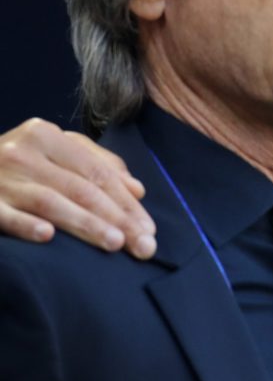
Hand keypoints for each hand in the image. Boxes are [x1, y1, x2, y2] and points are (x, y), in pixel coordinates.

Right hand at [0, 118, 155, 258]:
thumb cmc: (17, 163)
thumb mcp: (54, 151)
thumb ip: (97, 164)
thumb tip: (137, 190)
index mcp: (46, 135)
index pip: (98, 173)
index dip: (127, 202)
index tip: (149, 230)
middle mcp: (22, 151)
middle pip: (81, 188)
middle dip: (117, 219)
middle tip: (142, 246)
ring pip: (51, 202)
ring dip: (85, 224)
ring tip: (114, 243)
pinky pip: (5, 215)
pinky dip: (26, 225)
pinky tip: (48, 237)